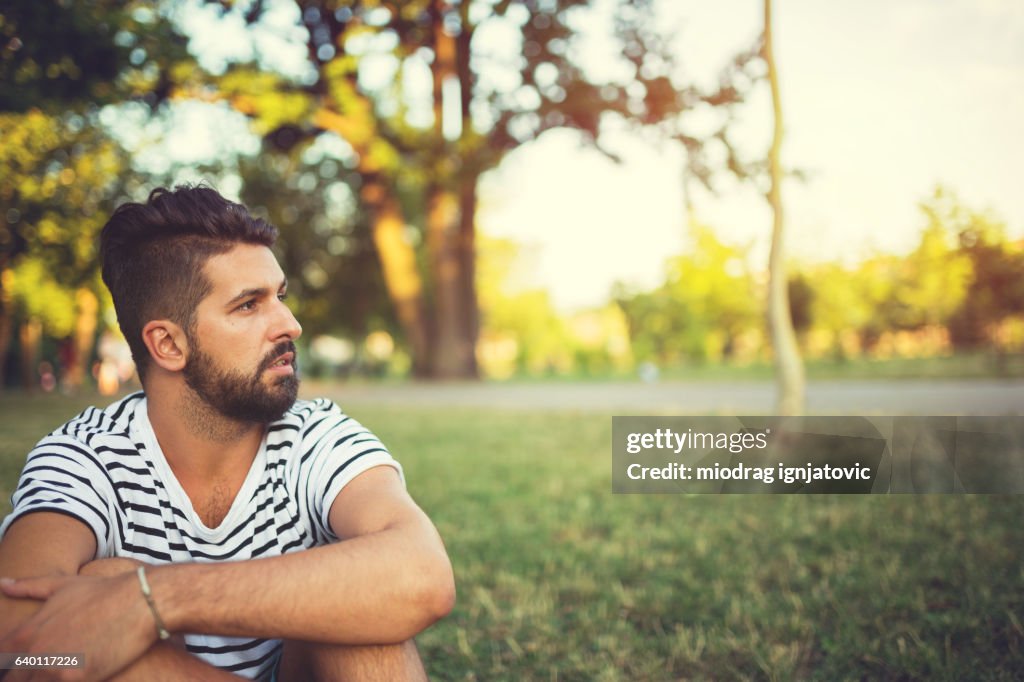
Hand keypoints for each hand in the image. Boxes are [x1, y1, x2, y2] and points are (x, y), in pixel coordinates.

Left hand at [0, 572, 156, 680]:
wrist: (140, 602)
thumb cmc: (104, 592)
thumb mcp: (63, 585)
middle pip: (13, 679)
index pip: (1, 657)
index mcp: (27, 633)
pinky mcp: (77, 680)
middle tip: (51, 665)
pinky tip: (78, 674)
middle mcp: (35, 654)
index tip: (19, 662)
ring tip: (63, 670)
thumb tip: (3, 585)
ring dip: (43, 679)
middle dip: (23, 675)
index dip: (7, 662)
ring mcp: (54, 670)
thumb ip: (29, 587)